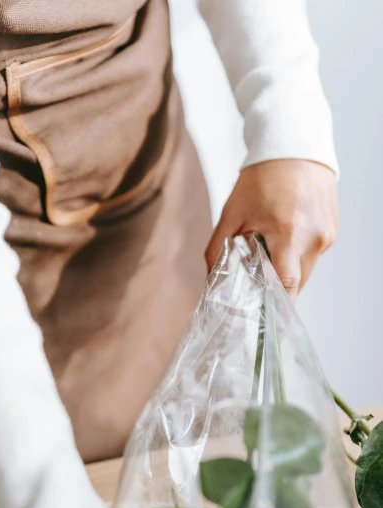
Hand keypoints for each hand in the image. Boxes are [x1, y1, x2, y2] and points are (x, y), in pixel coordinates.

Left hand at [205, 160, 338, 301]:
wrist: (295, 146)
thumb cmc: (261, 178)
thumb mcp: (232, 214)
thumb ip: (218, 250)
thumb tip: (210, 282)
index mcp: (289, 232)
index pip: (287, 284)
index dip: (277, 307)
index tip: (268, 324)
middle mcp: (314, 236)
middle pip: (296, 283)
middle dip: (277, 287)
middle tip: (258, 281)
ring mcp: (327, 234)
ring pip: (306, 271)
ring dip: (287, 269)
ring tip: (271, 250)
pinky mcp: (333, 231)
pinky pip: (313, 256)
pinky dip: (298, 254)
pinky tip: (286, 235)